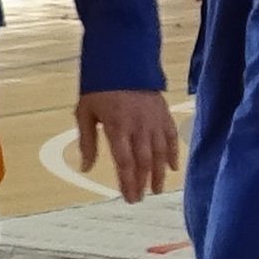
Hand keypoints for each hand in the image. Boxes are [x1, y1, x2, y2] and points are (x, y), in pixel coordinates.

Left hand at [73, 86, 180, 201]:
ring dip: (159, 173)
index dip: (128, 182)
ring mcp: (154, 119)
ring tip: (157, 189)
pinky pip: (172, 136)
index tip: (129, 197)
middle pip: (143, 160)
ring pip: (160, 151)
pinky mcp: (164, 112)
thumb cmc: (99, 87)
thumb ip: (87, 142)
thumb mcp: (85, 113)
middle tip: (140, 199)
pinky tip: (174, 167)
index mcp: (117, 127)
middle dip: (142, 182)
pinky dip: (174, 152)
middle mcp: (138, 126)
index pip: (124, 162)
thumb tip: (85, 168)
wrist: (122, 59)